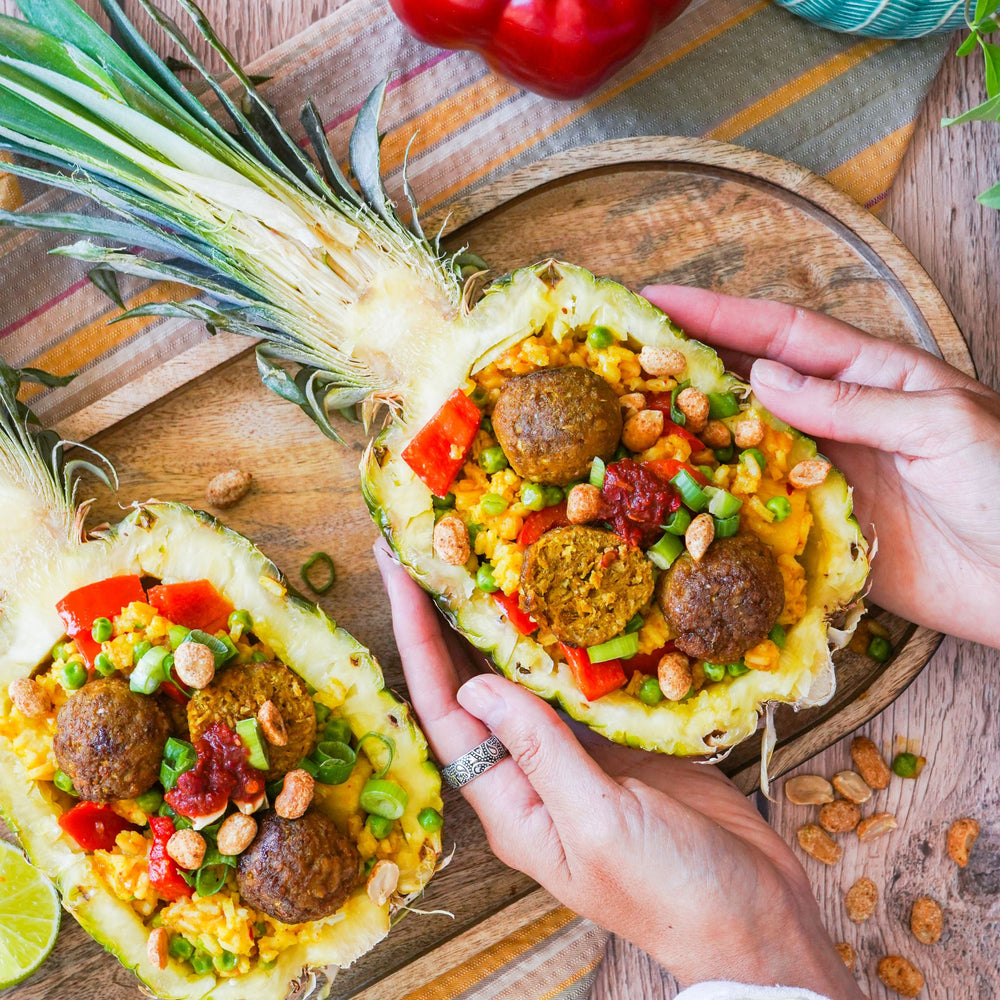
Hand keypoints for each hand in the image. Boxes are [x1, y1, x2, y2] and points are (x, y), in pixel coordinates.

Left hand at [374, 543, 863, 998]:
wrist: (751, 922)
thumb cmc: (672, 891)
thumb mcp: (599, 824)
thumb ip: (541, 752)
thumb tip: (477, 685)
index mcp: (509, 804)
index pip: (445, 710)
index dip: (417, 639)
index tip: (400, 574)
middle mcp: (530, 774)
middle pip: (473, 685)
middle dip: (445, 619)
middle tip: (429, 549)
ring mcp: (576, 755)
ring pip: (525, 675)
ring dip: (503, 620)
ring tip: (482, 558)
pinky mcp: (620, 739)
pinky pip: (580, 679)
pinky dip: (569, 638)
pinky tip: (565, 599)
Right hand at [643, 284, 999, 649]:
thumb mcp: (940, 424)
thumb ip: (852, 402)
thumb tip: (763, 379)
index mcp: (869, 375)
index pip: (779, 334)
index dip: (716, 314)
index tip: (655, 299)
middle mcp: (834, 421)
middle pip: (746, 386)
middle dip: (685, 369)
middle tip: (620, 363)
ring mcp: (822, 478)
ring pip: (741, 451)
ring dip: (689, 441)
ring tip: (627, 432)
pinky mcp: (818, 534)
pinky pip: (756, 516)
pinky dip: (717, 510)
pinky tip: (676, 508)